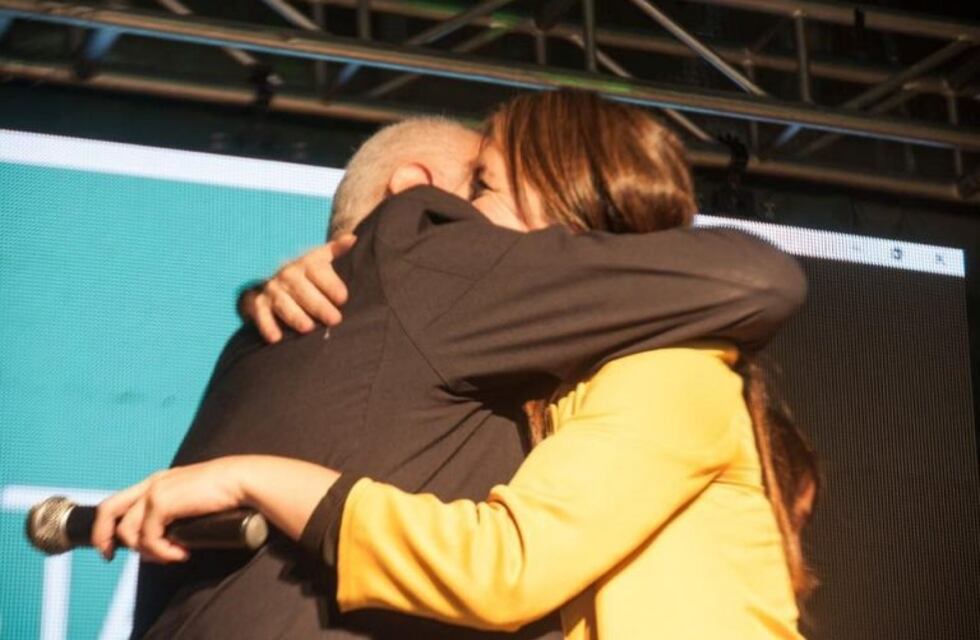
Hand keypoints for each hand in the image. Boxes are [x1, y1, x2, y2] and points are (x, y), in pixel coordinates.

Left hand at [91, 457, 248, 563]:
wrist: (241, 480)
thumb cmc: (226, 491)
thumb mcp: (194, 502)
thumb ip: (177, 515)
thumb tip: (168, 542)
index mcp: (158, 481)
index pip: (121, 501)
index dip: (109, 526)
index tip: (113, 547)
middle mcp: (152, 484)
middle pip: (108, 509)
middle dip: (102, 536)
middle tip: (109, 556)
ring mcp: (155, 491)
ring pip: (127, 531)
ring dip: (147, 551)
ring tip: (172, 555)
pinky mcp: (162, 502)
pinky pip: (148, 538)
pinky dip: (162, 552)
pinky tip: (181, 552)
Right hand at [241, 234, 357, 342]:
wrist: (265, 273)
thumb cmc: (304, 272)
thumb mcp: (318, 258)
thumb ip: (336, 250)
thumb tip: (353, 238)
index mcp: (305, 264)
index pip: (319, 272)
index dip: (331, 285)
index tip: (343, 298)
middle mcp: (288, 275)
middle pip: (304, 291)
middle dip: (319, 305)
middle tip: (335, 319)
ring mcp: (272, 290)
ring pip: (284, 304)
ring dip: (295, 316)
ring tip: (308, 328)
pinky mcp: (258, 304)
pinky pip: (261, 315)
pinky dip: (267, 326)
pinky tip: (276, 338)